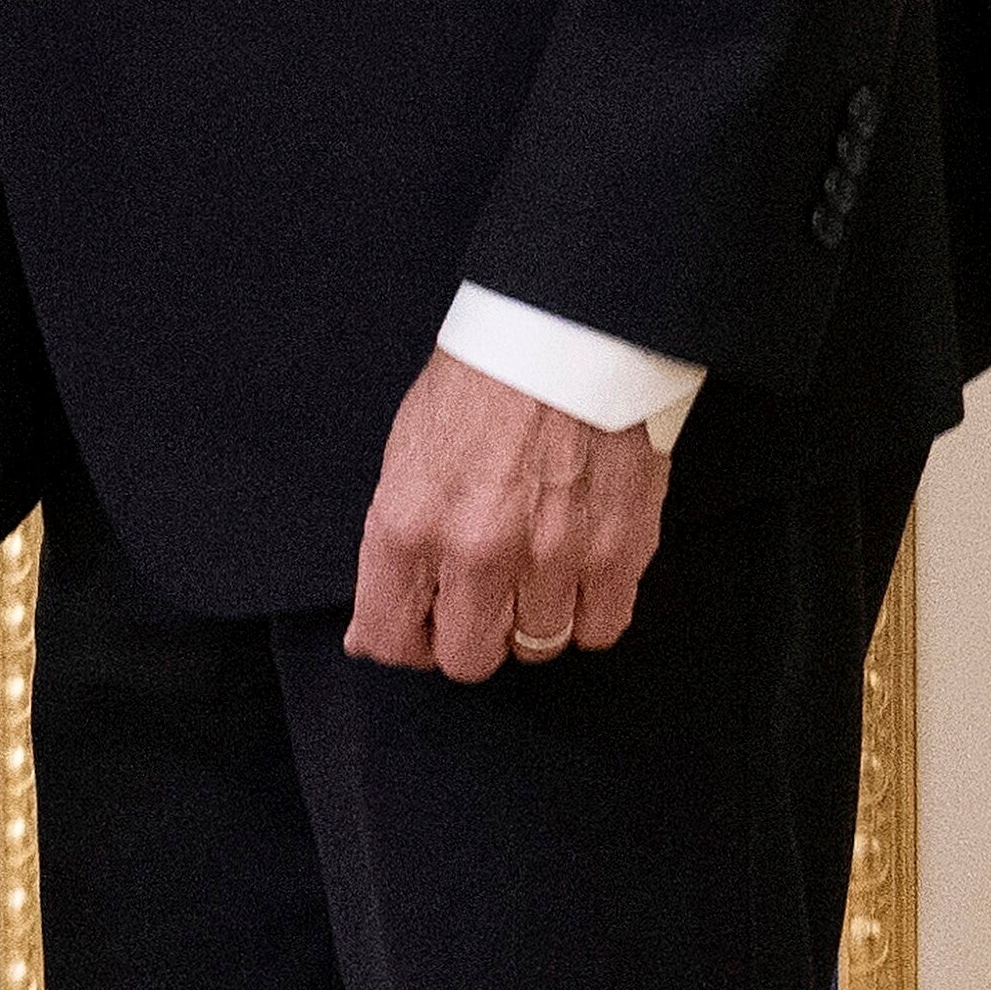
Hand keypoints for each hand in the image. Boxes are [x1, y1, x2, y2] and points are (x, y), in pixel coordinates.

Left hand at [343, 341, 669, 677]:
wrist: (566, 330)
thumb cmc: (481, 382)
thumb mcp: (406, 453)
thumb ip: (390, 551)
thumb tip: (372, 635)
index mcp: (409, 523)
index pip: (392, 640)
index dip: (404, 639)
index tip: (420, 621)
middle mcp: (477, 551)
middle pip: (468, 660)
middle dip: (469, 634)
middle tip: (479, 594)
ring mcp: (552, 557)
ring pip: (538, 647)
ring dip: (532, 618)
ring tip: (533, 566)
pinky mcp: (618, 552)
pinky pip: (600, 629)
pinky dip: (588, 611)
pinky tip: (575, 571)